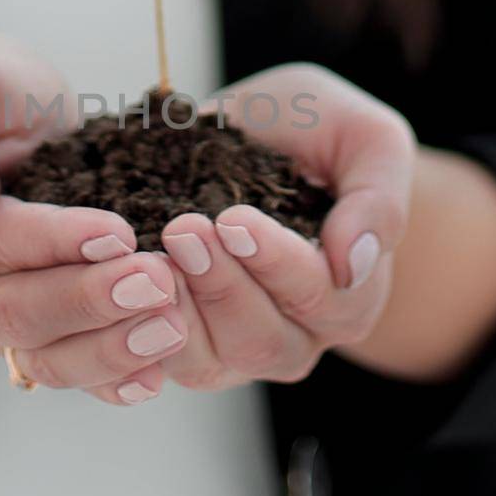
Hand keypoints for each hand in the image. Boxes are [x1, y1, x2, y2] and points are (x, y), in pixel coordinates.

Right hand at [0, 36, 189, 404]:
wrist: (16, 129)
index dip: (51, 243)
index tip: (114, 231)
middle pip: (14, 314)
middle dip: (89, 300)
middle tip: (158, 279)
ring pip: (46, 359)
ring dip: (110, 349)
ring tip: (170, 323)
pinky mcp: (46, 341)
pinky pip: (76, 375)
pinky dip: (116, 382)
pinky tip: (158, 373)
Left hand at [156, 63, 415, 389]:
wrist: (263, 136)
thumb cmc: (320, 134)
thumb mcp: (366, 139)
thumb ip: (377, 198)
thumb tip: (352, 263)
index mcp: (350, 292)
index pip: (323, 298)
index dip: (278, 264)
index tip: (234, 218)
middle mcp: (299, 335)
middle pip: (262, 342)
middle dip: (220, 287)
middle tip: (183, 229)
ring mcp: (238, 347)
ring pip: (209, 361)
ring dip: (176, 310)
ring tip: (149, 255)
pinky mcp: (184, 345)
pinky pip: (160, 360)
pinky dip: (136, 330)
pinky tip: (118, 283)